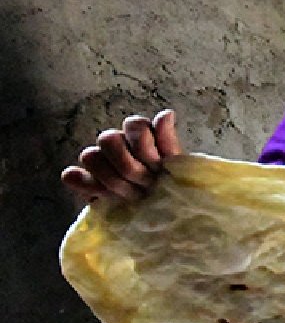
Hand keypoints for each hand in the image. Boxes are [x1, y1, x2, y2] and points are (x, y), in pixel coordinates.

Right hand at [61, 110, 182, 202]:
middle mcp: (116, 142)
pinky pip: (71, 177)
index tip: (159, 169)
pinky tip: (100, 197)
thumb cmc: (169, 184)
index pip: (134, 125)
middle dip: (129, 167)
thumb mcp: (176, 165)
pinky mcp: (86, 182)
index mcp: (137, 133)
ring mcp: (99, 161)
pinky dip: (83, 184)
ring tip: (133, 197)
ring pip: (90, 156)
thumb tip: (166, 113)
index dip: (144, 148)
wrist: (163, 209)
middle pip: (108, 139)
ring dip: (112, 180)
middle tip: (146, 186)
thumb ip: (168, 141)